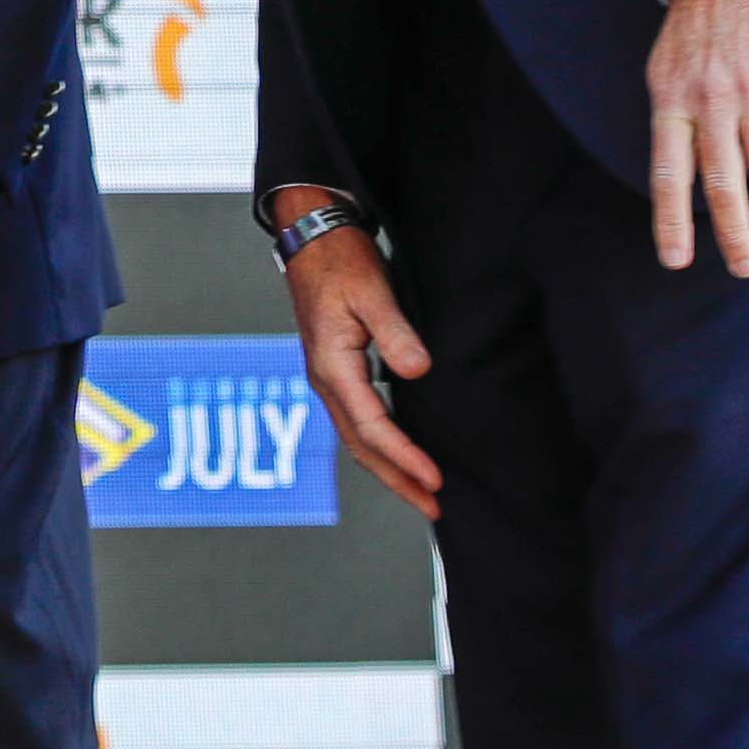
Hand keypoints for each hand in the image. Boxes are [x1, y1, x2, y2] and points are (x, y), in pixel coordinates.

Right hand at [269, 196, 441, 520]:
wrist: (314, 239)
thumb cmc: (341, 262)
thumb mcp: (373, 292)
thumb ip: (396, 333)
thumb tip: (418, 371)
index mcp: (333, 366)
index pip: (372, 427)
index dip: (405, 457)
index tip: (435, 479)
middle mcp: (327, 381)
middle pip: (362, 447)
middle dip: (398, 481)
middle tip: (434, 509)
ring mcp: (330, 379)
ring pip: (358, 439)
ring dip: (390, 469)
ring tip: (422, 494)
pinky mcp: (339, 372)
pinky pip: (359, 422)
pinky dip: (382, 446)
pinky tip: (402, 454)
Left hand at [647, 0, 748, 278]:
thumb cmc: (691, 38)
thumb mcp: (663, 76)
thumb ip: (673, 126)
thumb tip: (686, 182)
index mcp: (671, 103)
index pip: (669, 177)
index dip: (671, 223)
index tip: (676, 260)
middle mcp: (711, 103)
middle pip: (724, 184)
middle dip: (734, 234)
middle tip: (743, 268)